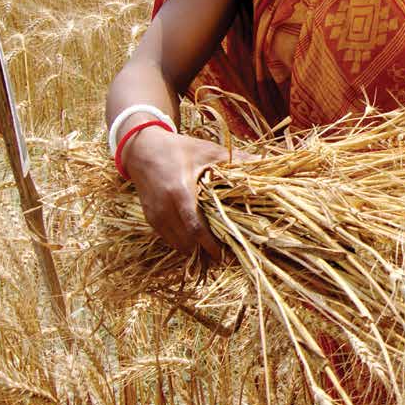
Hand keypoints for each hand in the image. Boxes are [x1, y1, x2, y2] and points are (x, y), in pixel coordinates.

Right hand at [121, 127, 229, 258]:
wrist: (142, 149)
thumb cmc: (179, 149)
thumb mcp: (206, 150)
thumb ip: (234, 159)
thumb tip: (262, 162)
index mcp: (180, 191)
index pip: (195, 227)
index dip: (210, 245)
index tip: (224, 254)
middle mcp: (165, 207)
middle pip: (187, 241)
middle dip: (204, 251)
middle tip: (223, 256)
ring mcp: (155, 214)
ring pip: (176, 243)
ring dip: (193, 250)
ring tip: (211, 252)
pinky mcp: (150, 218)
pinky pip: (168, 238)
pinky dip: (182, 243)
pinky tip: (196, 242)